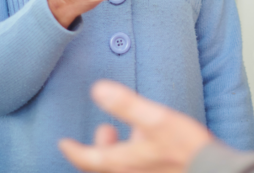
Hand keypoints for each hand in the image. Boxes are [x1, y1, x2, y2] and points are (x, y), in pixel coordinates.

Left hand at [59, 80, 212, 172]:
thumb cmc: (189, 151)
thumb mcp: (157, 120)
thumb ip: (126, 105)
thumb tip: (98, 89)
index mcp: (124, 164)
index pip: (88, 159)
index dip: (74, 150)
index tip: (63, 143)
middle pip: (103, 167)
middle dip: (99, 149)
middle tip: (105, 131)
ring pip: (122, 169)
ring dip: (119, 153)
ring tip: (131, 134)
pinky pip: (139, 170)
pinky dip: (136, 159)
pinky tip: (152, 144)